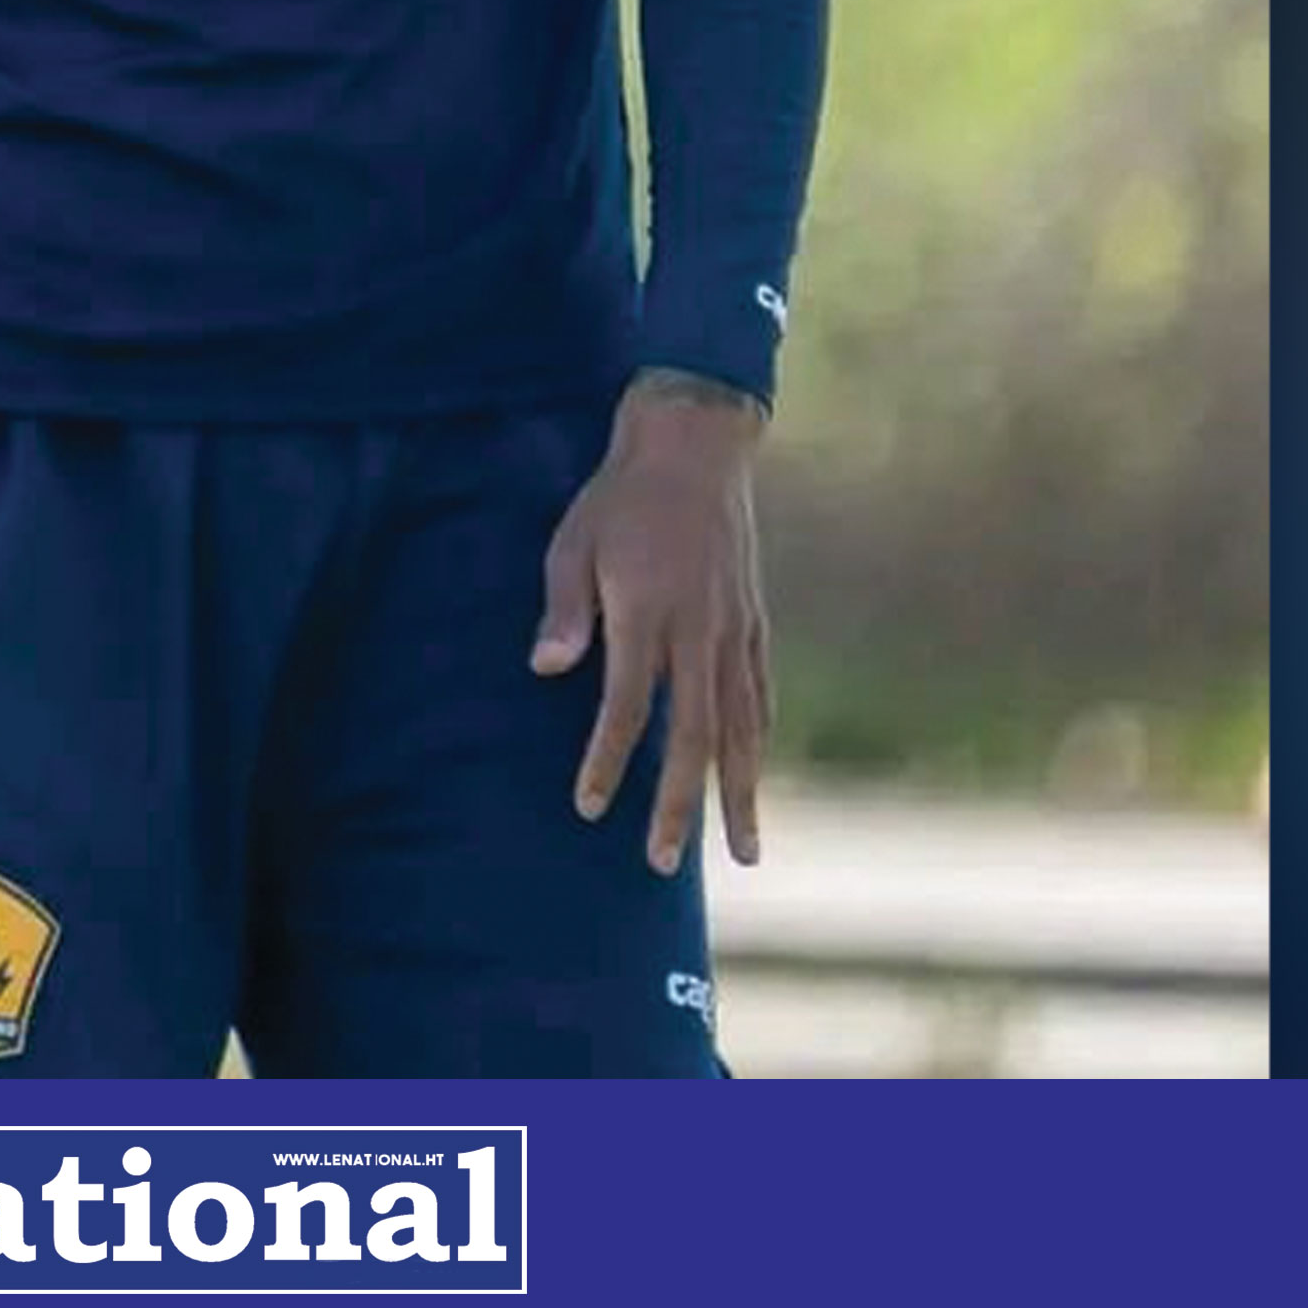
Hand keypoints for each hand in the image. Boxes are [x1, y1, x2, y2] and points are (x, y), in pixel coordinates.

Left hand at [530, 372, 771, 875]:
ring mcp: (734, 628)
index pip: (628, 707)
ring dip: (740, 792)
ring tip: (745, 852)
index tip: (589, 807)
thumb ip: (564, 610)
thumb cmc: (620, 496)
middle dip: (680, 804)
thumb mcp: (573, 542)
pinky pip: (760, 695)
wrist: (695, 445)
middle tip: (663, 862)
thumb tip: (547, 670)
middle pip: (694, 735)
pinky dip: (757, 741)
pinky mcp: (754, 621)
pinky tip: (754, 773)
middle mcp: (699, 630)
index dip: (607, 760)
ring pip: (742, 727)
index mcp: (647, 611)